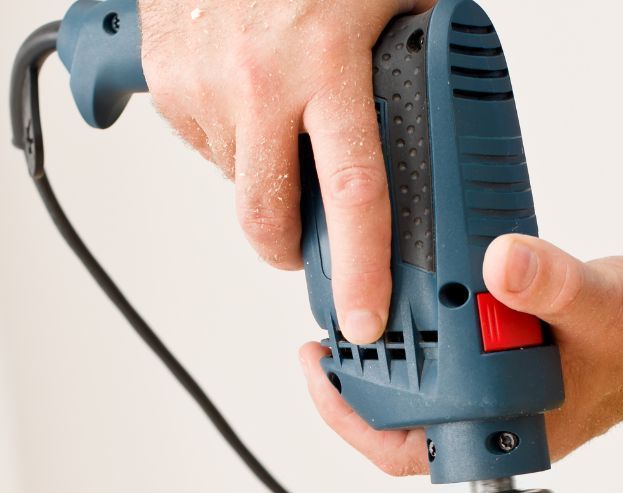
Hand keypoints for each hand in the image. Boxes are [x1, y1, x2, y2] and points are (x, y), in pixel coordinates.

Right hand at [140, 0, 419, 342]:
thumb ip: (422, 43)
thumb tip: (458, 90)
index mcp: (326, 65)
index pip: (352, 193)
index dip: (363, 269)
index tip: (368, 319)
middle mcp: (258, 82)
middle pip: (268, 217)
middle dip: (288, 250)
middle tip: (307, 247)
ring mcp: (203, 85)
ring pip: (236, 174)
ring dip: (262, 167)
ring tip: (282, 112)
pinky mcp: (164, 78)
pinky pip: (199, 137)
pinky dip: (225, 129)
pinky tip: (243, 86)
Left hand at [299, 234, 622, 474]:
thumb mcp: (603, 301)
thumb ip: (551, 284)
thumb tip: (501, 264)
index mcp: (511, 432)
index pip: (409, 451)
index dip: (352, 418)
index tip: (319, 368)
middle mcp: (497, 422)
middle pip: (400, 422)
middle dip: (354, 382)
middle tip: (315, 337)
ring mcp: (499, 396)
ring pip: (420, 390)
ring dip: (384, 355)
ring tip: (346, 313)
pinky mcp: (505, 364)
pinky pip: (448, 358)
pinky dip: (422, 330)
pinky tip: (403, 294)